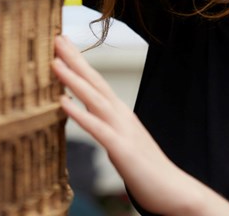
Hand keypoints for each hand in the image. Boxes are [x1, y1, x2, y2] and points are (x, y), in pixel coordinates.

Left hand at [51, 36, 228, 215]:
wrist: (174, 190)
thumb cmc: (146, 169)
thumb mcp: (121, 141)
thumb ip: (105, 126)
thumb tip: (87, 116)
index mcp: (119, 113)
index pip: (96, 82)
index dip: (79, 62)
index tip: (62, 44)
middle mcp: (121, 116)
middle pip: (95, 82)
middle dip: (74, 59)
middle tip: (56, 37)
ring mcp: (123, 130)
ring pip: (94, 99)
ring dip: (73, 80)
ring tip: (54, 62)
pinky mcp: (122, 149)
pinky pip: (97, 128)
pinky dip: (79, 113)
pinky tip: (63, 102)